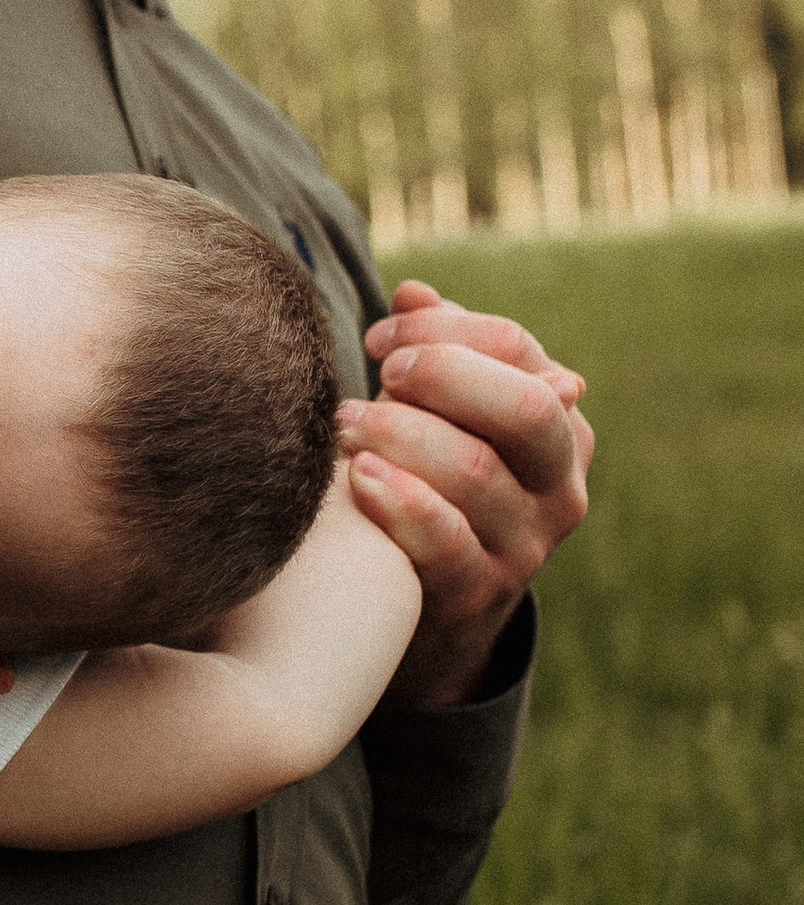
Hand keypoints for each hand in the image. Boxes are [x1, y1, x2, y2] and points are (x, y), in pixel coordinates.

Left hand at [337, 281, 592, 709]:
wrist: (424, 610)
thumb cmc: (426, 487)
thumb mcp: (441, 421)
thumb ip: (435, 356)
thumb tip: (413, 294)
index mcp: (559, 425)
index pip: (518, 350)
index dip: (444, 330)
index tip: (378, 337)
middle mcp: (560, 483)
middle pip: (523, 406)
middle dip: (443, 375)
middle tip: (379, 373)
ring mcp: (527, 544)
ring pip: (475, 470)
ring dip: (401, 436)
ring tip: (344, 427)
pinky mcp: (478, 592)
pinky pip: (446, 541)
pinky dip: (400, 501)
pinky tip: (357, 478)